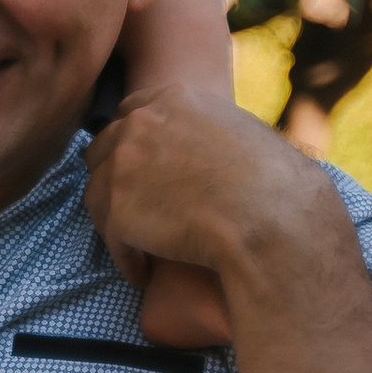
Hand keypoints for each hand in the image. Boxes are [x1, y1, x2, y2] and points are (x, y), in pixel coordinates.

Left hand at [83, 81, 328, 295]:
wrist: (271, 217)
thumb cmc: (274, 182)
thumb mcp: (239, 132)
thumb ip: (204, 130)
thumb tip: (197, 152)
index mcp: (172, 99)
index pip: (130, 113)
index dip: (131, 144)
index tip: (139, 171)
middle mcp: (140, 123)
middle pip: (103, 149)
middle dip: (114, 179)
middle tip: (133, 210)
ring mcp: (123, 163)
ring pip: (97, 192)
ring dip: (115, 220)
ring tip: (138, 246)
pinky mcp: (117, 208)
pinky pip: (110, 237)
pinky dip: (126, 258)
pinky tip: (143, 273)